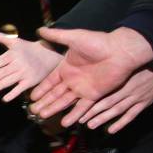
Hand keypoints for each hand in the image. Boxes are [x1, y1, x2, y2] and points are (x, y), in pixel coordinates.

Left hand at [0, 28, 62, 101]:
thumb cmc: (28, 49)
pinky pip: (19, 89)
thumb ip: (0, 37)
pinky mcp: (29, 82)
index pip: (1, 60)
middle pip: (3, 72)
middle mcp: (19, 63)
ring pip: (9, 81)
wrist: (48, 57)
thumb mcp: (15, 41)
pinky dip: (12, 94)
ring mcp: (24, 73)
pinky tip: (4, 99)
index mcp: (14, 53)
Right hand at [30, 27, 152, 118]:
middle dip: (44, 102)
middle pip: (55, 94)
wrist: (121, 51)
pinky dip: (74, 115)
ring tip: (43, 116)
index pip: (50, 81)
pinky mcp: (93, 95)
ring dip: (54, 109)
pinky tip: (65, 123)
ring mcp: (82, 88)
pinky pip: (81, 107)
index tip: (32, 97)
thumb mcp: (74, 37)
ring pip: (64, 102)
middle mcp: (73, 79)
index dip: (41, 89)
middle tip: (33, 111)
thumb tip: (39, 29)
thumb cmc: (98, 42)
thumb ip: (56, 36)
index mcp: (67, 67)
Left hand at [71, 62, 152, 132]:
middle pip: (106, 102)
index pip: (102, 91)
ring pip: (117, 110)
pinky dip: (121, 123)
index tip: (78, 106)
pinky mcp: (145, 103)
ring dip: (103, 119)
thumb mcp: (127, 64)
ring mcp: (136, 97)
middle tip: (80, 120)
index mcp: (121, 79)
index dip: (89, 100)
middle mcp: (127, 89)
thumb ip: (113, 72)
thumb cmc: (145, 63)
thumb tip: (95, 76)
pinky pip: (131, 115)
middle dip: (92, 112)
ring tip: (91, 125)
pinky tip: (111, 130)